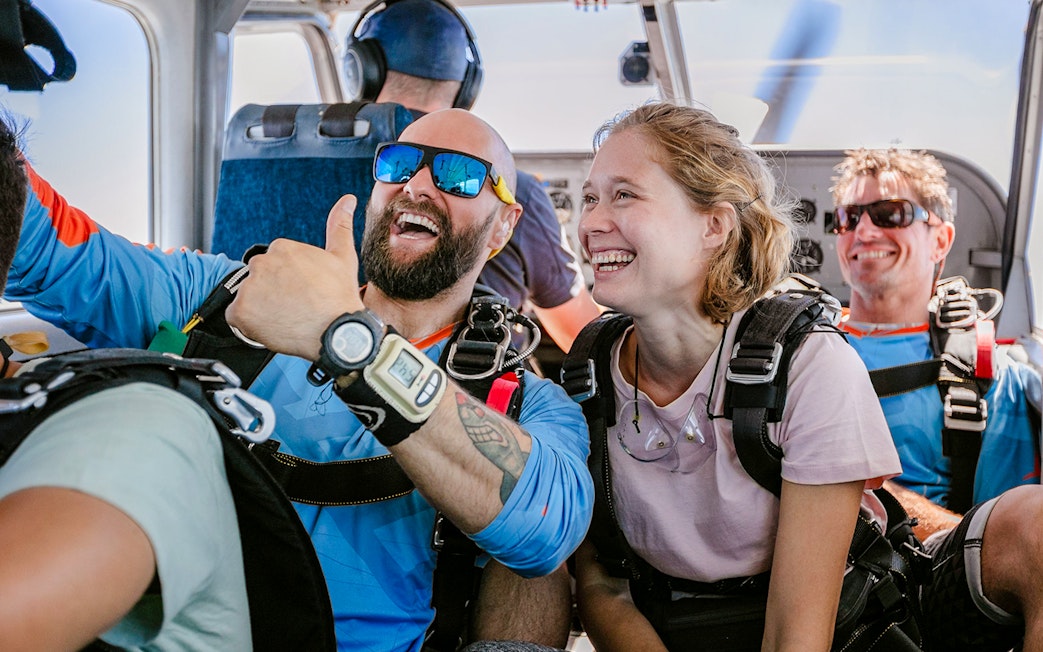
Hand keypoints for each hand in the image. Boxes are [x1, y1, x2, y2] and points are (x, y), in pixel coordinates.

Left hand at [226, 195, 364, 359]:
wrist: (337, 332)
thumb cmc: (341, 297)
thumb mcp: (343, 256)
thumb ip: (339, 225)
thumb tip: (348, 199)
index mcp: (282, 247)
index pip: (275, 265)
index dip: (288, 282)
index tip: (302, 293)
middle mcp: (261, 263)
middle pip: (259, 280)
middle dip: (272, 293)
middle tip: (295, 307)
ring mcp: (249, 287)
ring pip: (249, 297)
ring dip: (261, 308)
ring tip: (287, 318)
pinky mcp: (239, 311)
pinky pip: (237, 317)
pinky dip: (249, 324)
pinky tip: (273, 327)